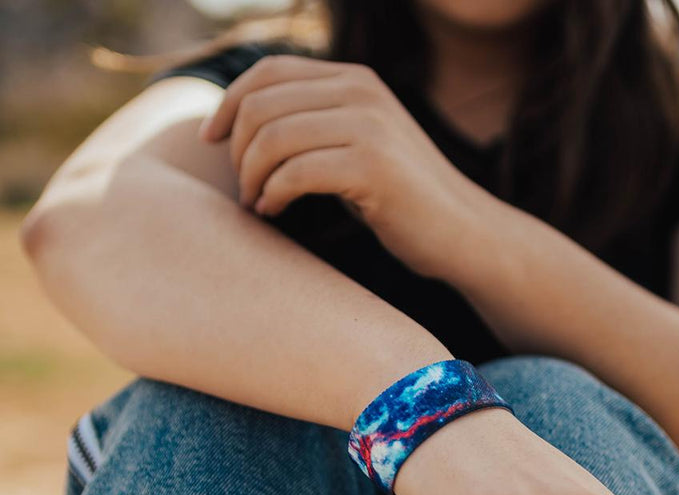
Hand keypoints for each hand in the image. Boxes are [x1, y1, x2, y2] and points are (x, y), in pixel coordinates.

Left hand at [198, 53, 485, 278]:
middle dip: (237, 151)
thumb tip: (249, 126)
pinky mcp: (373, 166)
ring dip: (251, 176)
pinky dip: (273, 194)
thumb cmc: (403, 199)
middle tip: (245, 188)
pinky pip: (295, 172)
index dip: (227, 103)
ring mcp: (369, 126)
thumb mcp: (360, 147)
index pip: (269, 72)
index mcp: (355, 81)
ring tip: (257, 204)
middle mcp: (361, 92)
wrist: (463, 232)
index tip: (209, 140)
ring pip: (272, 138)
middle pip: (262, 106)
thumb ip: (317, 126)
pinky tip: (275, 212)